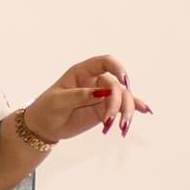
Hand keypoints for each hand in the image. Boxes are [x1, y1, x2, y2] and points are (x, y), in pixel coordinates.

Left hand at [25, 53, 152, 142]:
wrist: (44, 127)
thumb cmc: (47, 109)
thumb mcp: (59, 101)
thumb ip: (81, 95)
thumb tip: (103, 93)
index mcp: (83, 72)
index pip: (105, 62)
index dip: (116, 68)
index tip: (123, 80)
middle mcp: (95, 81)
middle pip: (117, 84)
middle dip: (118, 101)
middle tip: (111, 118)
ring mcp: (102, 95)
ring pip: (122, 97)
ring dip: (127, 109)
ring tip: (123, 126)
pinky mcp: (104, 109)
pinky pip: (121, 107)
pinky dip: (132, 109)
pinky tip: (145, 111)